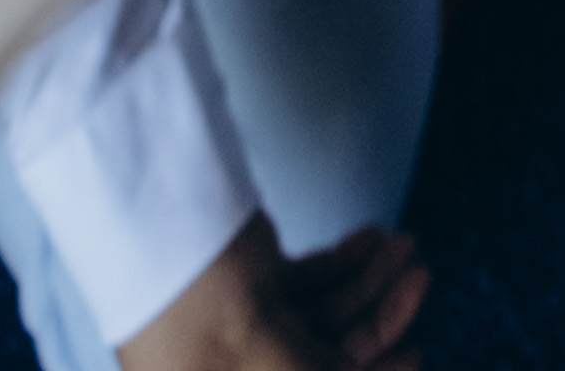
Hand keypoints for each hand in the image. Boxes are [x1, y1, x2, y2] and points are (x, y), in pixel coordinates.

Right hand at [118, 221, 426, 370]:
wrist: (145, 209)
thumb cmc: (194, 294)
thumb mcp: (262, 352)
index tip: (416, 354)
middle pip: (321, 360)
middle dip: (376, 319)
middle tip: (420, 277)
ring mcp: (239, 335)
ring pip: (319, 320)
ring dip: (365, 283)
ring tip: (403, 244)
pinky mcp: (246, 291)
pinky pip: (305, 289)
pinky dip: (339, 266)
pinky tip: (371, 240)